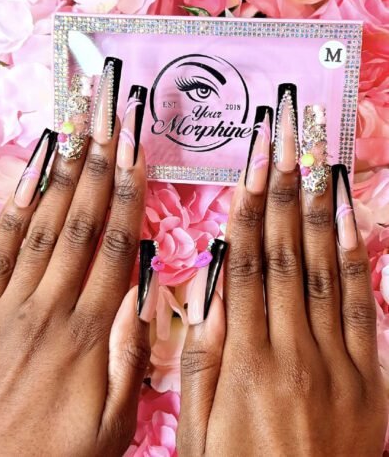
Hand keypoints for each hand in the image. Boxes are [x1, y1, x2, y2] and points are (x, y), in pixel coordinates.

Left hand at [0, 69, 149, 455]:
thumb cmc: (53, 456)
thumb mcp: (112, 426)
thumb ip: (131, 360)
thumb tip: (142, 300)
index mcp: (87, 335)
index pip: (115, 249)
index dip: (127, 196)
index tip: (136, 154)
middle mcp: (48, 308)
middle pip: (79, 225)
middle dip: (98, 169)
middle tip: (109, 122)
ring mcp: (7, 306)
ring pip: (41, 229)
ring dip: (62, 178)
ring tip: (78, 136)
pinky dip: (13, 211)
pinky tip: (27, 179)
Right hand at [177, 96, 386, 455]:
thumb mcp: (200, 429)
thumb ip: (203, 359)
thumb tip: (208, 296)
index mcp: (247, 361)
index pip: (246, 266)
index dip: (249, 212)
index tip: (252, 168)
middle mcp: (293, 349)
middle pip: (284, 254)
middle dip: (283, 191)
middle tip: (285, 142)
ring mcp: (337, 359)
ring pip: (320, 268)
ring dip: (316, 209)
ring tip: (314, 161)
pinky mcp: (369, 374)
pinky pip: (358, 303)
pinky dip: (352, 255)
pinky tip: (346, 217)